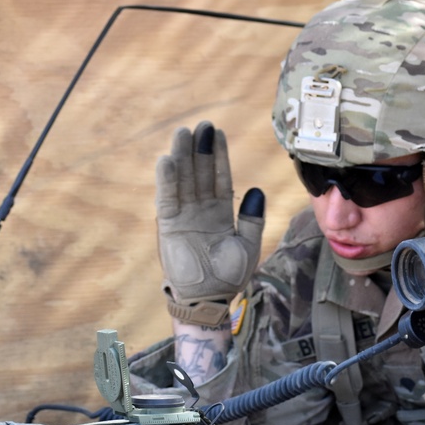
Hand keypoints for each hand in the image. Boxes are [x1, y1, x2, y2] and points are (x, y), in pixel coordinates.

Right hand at [155, 121, 265, 325]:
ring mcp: (184, 216)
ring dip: (183, 157)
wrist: (209, 299)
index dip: (219, 157)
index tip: (219, 133)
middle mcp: (201, 210)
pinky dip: (167, 180)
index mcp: (220, 213)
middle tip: (202, 125)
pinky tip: (167, 160)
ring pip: (183, 180)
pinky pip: (167, 199)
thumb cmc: (229, 276)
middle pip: (200, 173)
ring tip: (184, 133)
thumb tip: (257, 191)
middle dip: (201, 150)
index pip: (220, 179)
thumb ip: (252, 219)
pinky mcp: (169, 226)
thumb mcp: (248, 245)